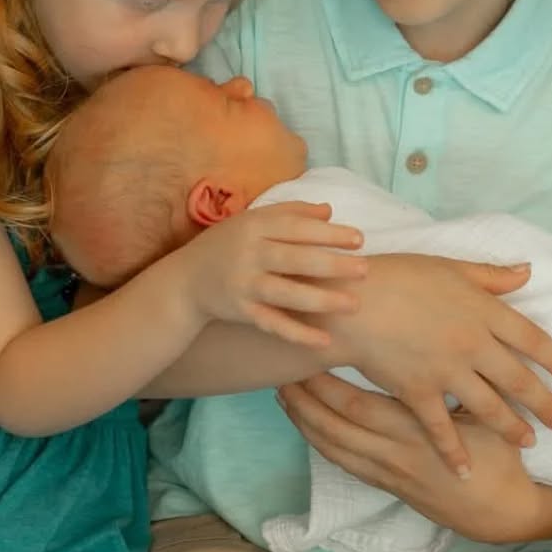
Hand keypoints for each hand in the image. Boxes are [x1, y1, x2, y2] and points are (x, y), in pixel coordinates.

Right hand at [179, 202, 365, 348]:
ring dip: (321, 301)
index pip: (296, 228)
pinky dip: (298, 334)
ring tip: (353, 304)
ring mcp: (244, 285)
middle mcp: (249, 255)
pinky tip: (324, 341)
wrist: (186, 281)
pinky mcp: (242, 312)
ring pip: (287, 294)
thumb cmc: (228, 245)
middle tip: (365, 270)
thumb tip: (329, 210)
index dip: (328, 233)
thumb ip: (290, 212)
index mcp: (254, 227)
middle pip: (295, 260)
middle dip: (332, 265)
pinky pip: (274, 325)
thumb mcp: (252, 221)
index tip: (359, 239)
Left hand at [277, 373, 551, 543]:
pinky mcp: (387, 485)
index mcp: (417, 434)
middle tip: (283, 370)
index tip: (310, 357)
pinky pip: (344, 463)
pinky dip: (320, 443)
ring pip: (335, 447)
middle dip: (307, 399)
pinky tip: (306, 425)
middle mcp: (395, 454)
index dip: (329, 386)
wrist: (502, 513)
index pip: (359, 407)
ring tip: (283, 393)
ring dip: (306, 421)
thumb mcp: (489, 417)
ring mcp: (388, 473)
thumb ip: (468, 379)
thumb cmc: (500, 457)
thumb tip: (455, 339)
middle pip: (337, 426)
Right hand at [323, 254, 551, 476]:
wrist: (355, 301)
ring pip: (489, 407)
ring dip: (512, 427)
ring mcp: (447, 372)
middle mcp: (474, 345)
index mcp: (484, 311)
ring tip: (529, 442)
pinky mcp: (419, 392)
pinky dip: (454, 451)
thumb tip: (528, 272)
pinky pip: (442, 428)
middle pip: (518, 379)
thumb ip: (491, 276)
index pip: (533, 339)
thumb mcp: (451, 268)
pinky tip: (466, 470)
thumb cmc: (400, 276)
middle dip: (544, 403)